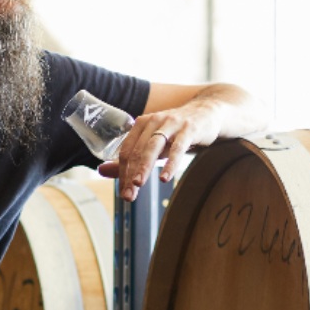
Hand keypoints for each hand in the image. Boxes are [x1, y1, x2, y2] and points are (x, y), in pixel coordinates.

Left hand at [97, 104, 220, 200]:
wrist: (208, 113)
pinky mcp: (189, 129)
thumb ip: (131, 158)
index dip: (122, 173)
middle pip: (137, 150)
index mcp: (142, 124)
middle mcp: (154, 121)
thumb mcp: (154, 144)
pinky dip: (170, 163)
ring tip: (138, 185)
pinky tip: (164, 177)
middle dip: (131, 175)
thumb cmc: (178, 132)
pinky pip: (178, 148)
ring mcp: (172, 124)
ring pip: (153, 147)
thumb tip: (101, 171)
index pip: (126, 151)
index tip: (124, 194)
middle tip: (128, 196)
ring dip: (144, 167)